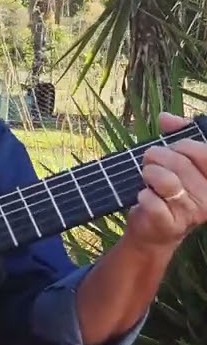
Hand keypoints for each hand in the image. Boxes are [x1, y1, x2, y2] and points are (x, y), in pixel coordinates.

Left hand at [126, 112, 206, 251]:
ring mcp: (192, 212)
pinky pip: (151, 200)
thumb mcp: (177, 161)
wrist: (154, 227)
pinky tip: (145, 197)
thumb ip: (177, 136)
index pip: (204, 152)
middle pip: (180, 162)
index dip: (183, 144)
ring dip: (149, 173)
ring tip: (148, 177)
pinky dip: (143, 195)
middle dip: (157, 156)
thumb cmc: (169, 188)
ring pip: (165, 179)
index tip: (173, 148)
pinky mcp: (171, 224)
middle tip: (151, 162)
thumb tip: (166, 118)